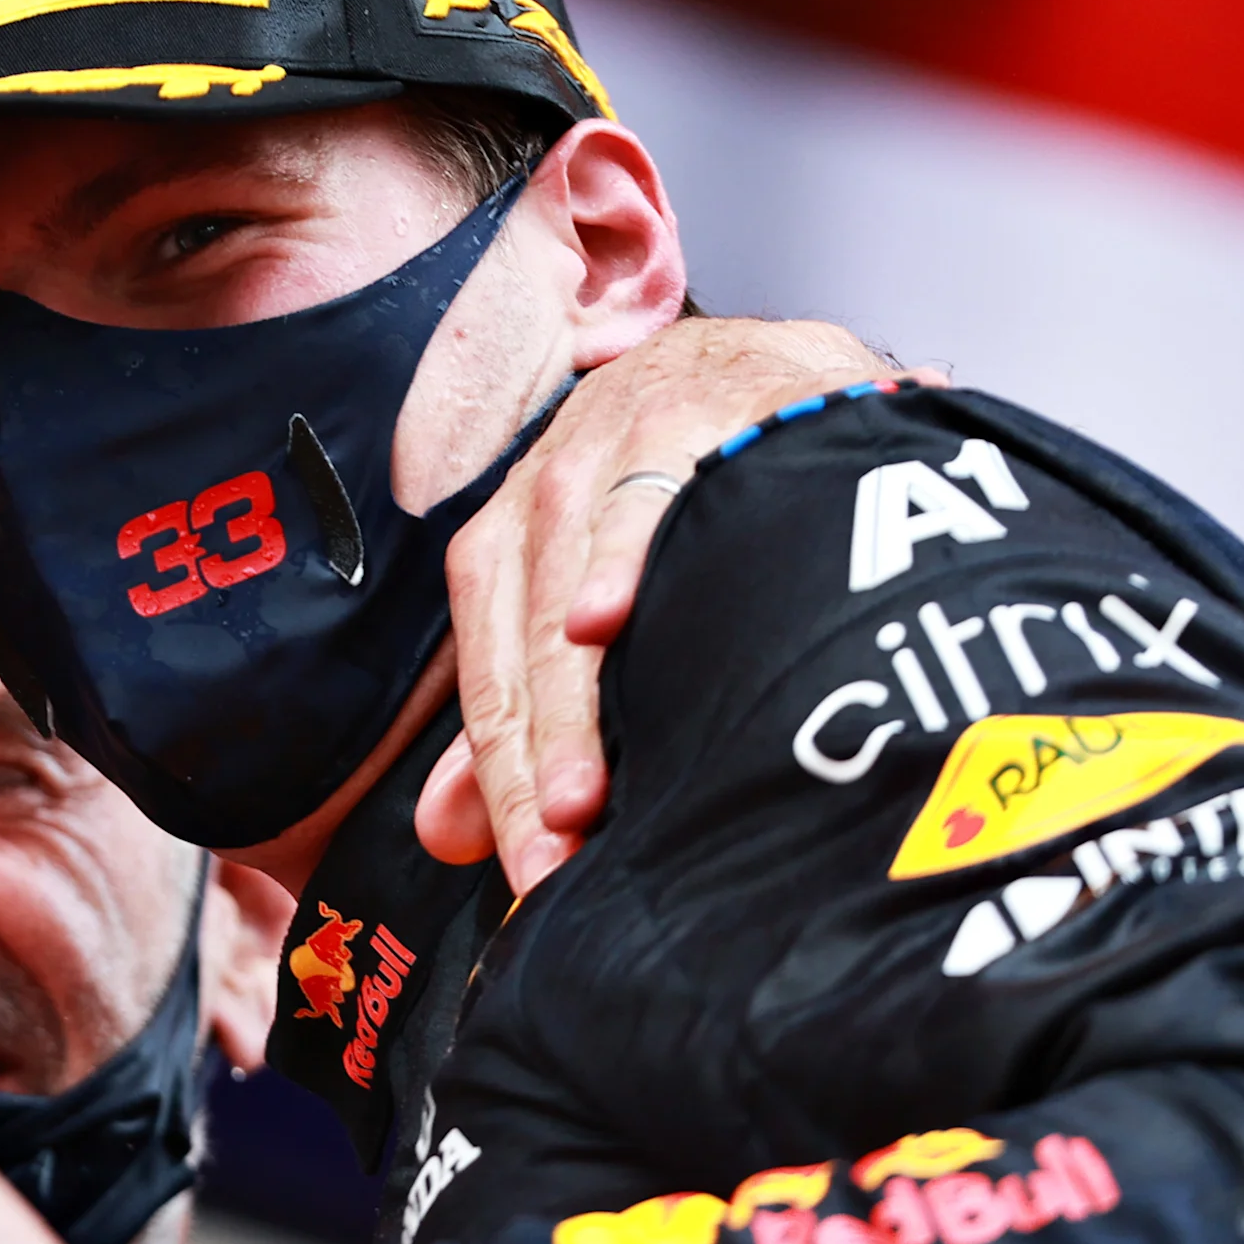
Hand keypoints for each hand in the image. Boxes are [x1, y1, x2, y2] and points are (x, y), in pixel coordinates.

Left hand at [421, 315, 908, 886]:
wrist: (796, 367)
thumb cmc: (696, 496)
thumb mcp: (601, 594)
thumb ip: (525, 714)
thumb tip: (447, 833)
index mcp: (516, 525)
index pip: (486, 656)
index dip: (497, 772)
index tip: (524, 876)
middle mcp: (554, 472)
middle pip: (519, 624)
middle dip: (531, 750)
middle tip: (553, 852)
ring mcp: (626, 427)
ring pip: (567, 564)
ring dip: (572, 688)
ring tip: (582, 795)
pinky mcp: (706, 393)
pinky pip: (655, 480)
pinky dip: (623, 549)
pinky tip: (612, 617)